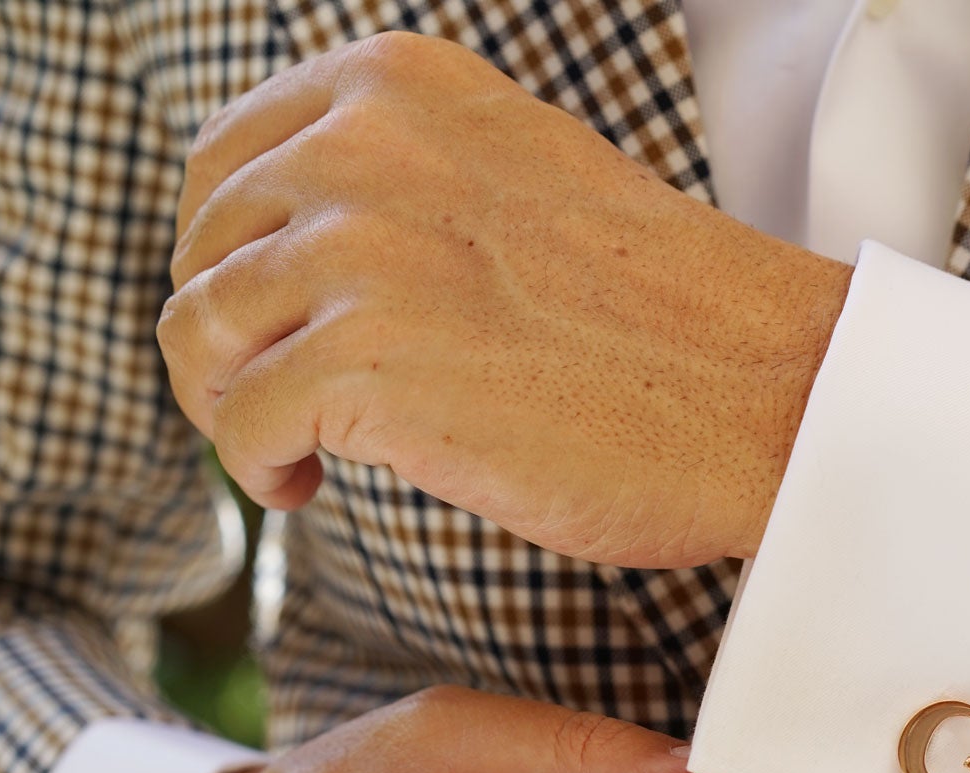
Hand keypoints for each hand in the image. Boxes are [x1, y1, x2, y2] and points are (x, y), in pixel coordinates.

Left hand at [158, 31, 852, 568]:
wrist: (772, 393)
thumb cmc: (670, 318)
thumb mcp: (520, 180)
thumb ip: (409, 182)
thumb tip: (295, 252)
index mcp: (401, 87)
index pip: (226, 162)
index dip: (227, 257)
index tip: (268, 324)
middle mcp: (365, 147)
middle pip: (201, 252)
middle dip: (225, 342)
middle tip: (280, 405)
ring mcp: (361, 251)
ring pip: (198, 335)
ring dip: (229, 409)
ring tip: (293, 453)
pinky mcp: (366, 363)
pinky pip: (240, 426)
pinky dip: (257, 470)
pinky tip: (307, 487)